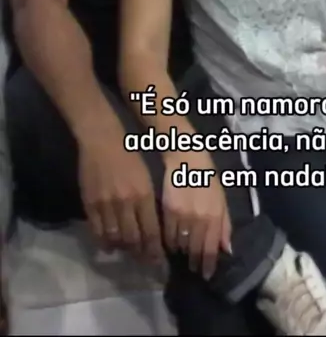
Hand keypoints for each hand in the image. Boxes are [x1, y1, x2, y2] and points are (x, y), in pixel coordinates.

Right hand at [78, 130, 162, 264]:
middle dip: (140, 255)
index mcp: (143, 195)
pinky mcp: (90, 204)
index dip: (154, 251)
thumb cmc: (129, 157)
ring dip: (122, 249)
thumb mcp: (146, 178)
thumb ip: (147, 203)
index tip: (158, 262)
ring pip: (115, 238)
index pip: (151, 232)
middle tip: (143, 262)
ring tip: (127, 254)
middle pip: (133, 239)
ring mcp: (106, 204)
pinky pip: (96, 231)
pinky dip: (103, 242)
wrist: (102, 140)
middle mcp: (126, 203)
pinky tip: (108, 246)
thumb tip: (152, 228)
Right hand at [162, 151, 231, 280]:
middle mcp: (200, 220)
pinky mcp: (168, 211)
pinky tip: (172, 243)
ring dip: (183, 252)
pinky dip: (170, 242)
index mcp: (216, 216)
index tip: (206, 275)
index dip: (208, 265)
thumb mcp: (222, 199)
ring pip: (181, 245)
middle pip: (195, 250)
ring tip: (183, 255)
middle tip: (194, 268)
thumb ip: (225, 225)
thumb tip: (227, 249)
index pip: (211, 249)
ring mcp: (183, 216)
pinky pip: (168, 235)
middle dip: (195, 262)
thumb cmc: (208, 177)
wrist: (187, 159)